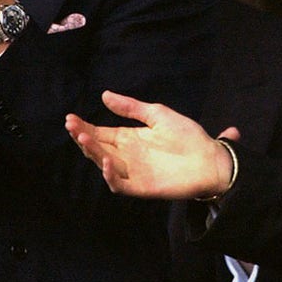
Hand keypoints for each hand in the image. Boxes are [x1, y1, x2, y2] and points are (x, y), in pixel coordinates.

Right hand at [64, 91, 235, 199]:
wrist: (211, 158)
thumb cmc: (187, 136)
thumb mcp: (157, 115)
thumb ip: (131, 108)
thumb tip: (104, 95)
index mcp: (130, 138)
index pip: (101, 133)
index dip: (85, 126)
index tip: (70, 117)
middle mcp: (127, 156)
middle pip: (98, 148)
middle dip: (83, 137)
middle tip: (72, 125)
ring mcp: (133, 172)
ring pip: (104, 164)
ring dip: (93, 152)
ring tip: (84, 137)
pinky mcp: (141, 187)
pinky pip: (120, 184)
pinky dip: (110, 175)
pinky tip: (107, 161)